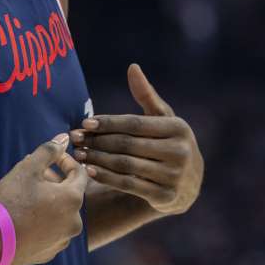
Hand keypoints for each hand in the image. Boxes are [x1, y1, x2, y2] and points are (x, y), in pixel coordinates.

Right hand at [0, 134, 90, 264]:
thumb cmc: (11, 201)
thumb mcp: (28, 169)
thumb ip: (48, 151)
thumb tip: (64, 138)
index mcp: (73, 199)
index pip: (79, 173)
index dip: (66, 161)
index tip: (53, 157)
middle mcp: (74, 222)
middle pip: (70, 195)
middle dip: (55, 182)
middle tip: (36, 174)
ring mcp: (62, 240)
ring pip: (61, 215)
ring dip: (50, 203)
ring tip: (29, 195)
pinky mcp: (49, 254)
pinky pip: (51, 233)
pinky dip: (43, 223)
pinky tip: (26, 217)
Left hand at [73, 64, 202, 215]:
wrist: (189, 183)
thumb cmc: (169, 142)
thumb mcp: (163, 119)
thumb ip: (146, 95)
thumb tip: (132, 67)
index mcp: (178, 128)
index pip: (135, 124)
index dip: (109, 123)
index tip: (86, 123)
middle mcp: (179, 152)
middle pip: (128, 144)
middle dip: (98, 141)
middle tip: (75, 138)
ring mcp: (173, 176)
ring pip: (126, 165)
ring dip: (98, 159)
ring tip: (79, 154)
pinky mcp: (165, 197)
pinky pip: (128, 185)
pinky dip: (107, 178)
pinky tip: (90, 171)